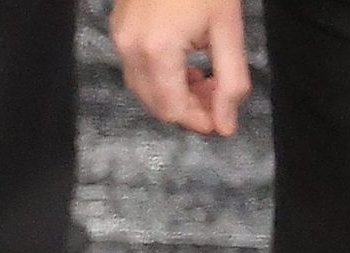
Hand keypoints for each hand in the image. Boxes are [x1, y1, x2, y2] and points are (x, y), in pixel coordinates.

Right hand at [113, 0, 250, 134]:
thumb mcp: (228, 29)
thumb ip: (230, 81)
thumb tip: (226, 126)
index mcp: (157, 50)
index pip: (172, 109)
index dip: (198, 121)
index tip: (223, 118)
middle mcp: (130, 49)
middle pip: (155, 105)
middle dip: (188, 109)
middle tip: (217, 96)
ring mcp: (120, 38)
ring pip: (144, 90)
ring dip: (174, 95)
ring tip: (202, 77)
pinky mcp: (118, 29)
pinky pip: (136, 69)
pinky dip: (160, 77)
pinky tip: (184, 63)